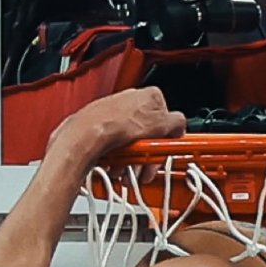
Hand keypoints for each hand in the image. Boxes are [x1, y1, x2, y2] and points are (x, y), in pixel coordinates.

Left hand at [44, 85, 182, 183]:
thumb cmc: (116, 125)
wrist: (85, 135)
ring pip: (132, 144)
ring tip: (127, 171)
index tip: (163, 154)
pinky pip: (116, 146)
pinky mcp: (102, 127)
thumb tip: (180, 126)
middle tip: (145, 169)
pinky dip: (119, 158)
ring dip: (133, 161)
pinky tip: (117, 166)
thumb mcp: (161, 125)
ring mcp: (116, 114)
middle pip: (148, 135)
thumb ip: (177, 124)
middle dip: (147, 156)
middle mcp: (132, 101)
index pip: (167, 121)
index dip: (166, 142)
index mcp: (150, 96)